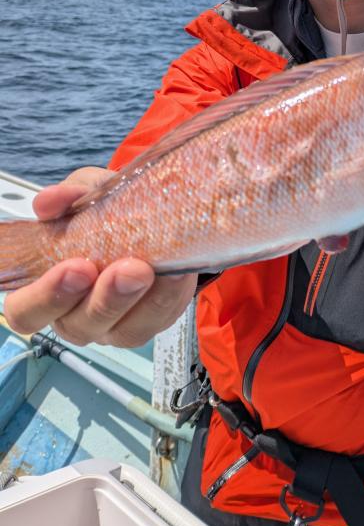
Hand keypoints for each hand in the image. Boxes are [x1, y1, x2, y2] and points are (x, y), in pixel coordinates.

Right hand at [4, 167, 197, 346]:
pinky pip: (160, 319)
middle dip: (103, 300)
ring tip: (152, 270)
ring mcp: (116, 324)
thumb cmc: (108, 213)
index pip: (25, 311)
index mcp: (48, 288)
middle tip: (125, 269)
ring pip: (124, 331)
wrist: (156, 216)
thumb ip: (69, 196)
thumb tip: (52, 201)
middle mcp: (77, 314)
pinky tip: (177, 271)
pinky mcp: (153, 320)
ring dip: (140, 301)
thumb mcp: (88, 194)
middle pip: (78, 326)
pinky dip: (170, 294)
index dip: (45, 297)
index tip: (75, 267)